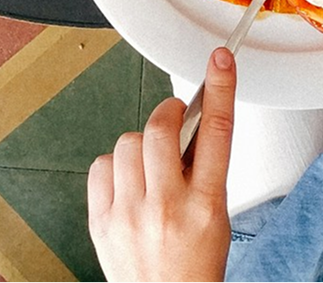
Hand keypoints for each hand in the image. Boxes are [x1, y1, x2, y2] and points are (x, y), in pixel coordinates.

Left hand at [88, 47, 235, 282]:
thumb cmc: (193, 268)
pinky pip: (102, 165)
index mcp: (206, 206)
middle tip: (173, 119)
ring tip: (151, 167)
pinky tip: (128, 184)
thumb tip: (192, 123)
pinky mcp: (102, 221)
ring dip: (141, 145)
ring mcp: (131, 214)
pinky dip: (115, 167)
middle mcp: (167, 208)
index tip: (219, 60)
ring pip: (128, 142)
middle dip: (168, 114)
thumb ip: (205, 170)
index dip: (220, 88)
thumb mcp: (216, 218)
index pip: (217, 132)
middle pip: (161, 128)